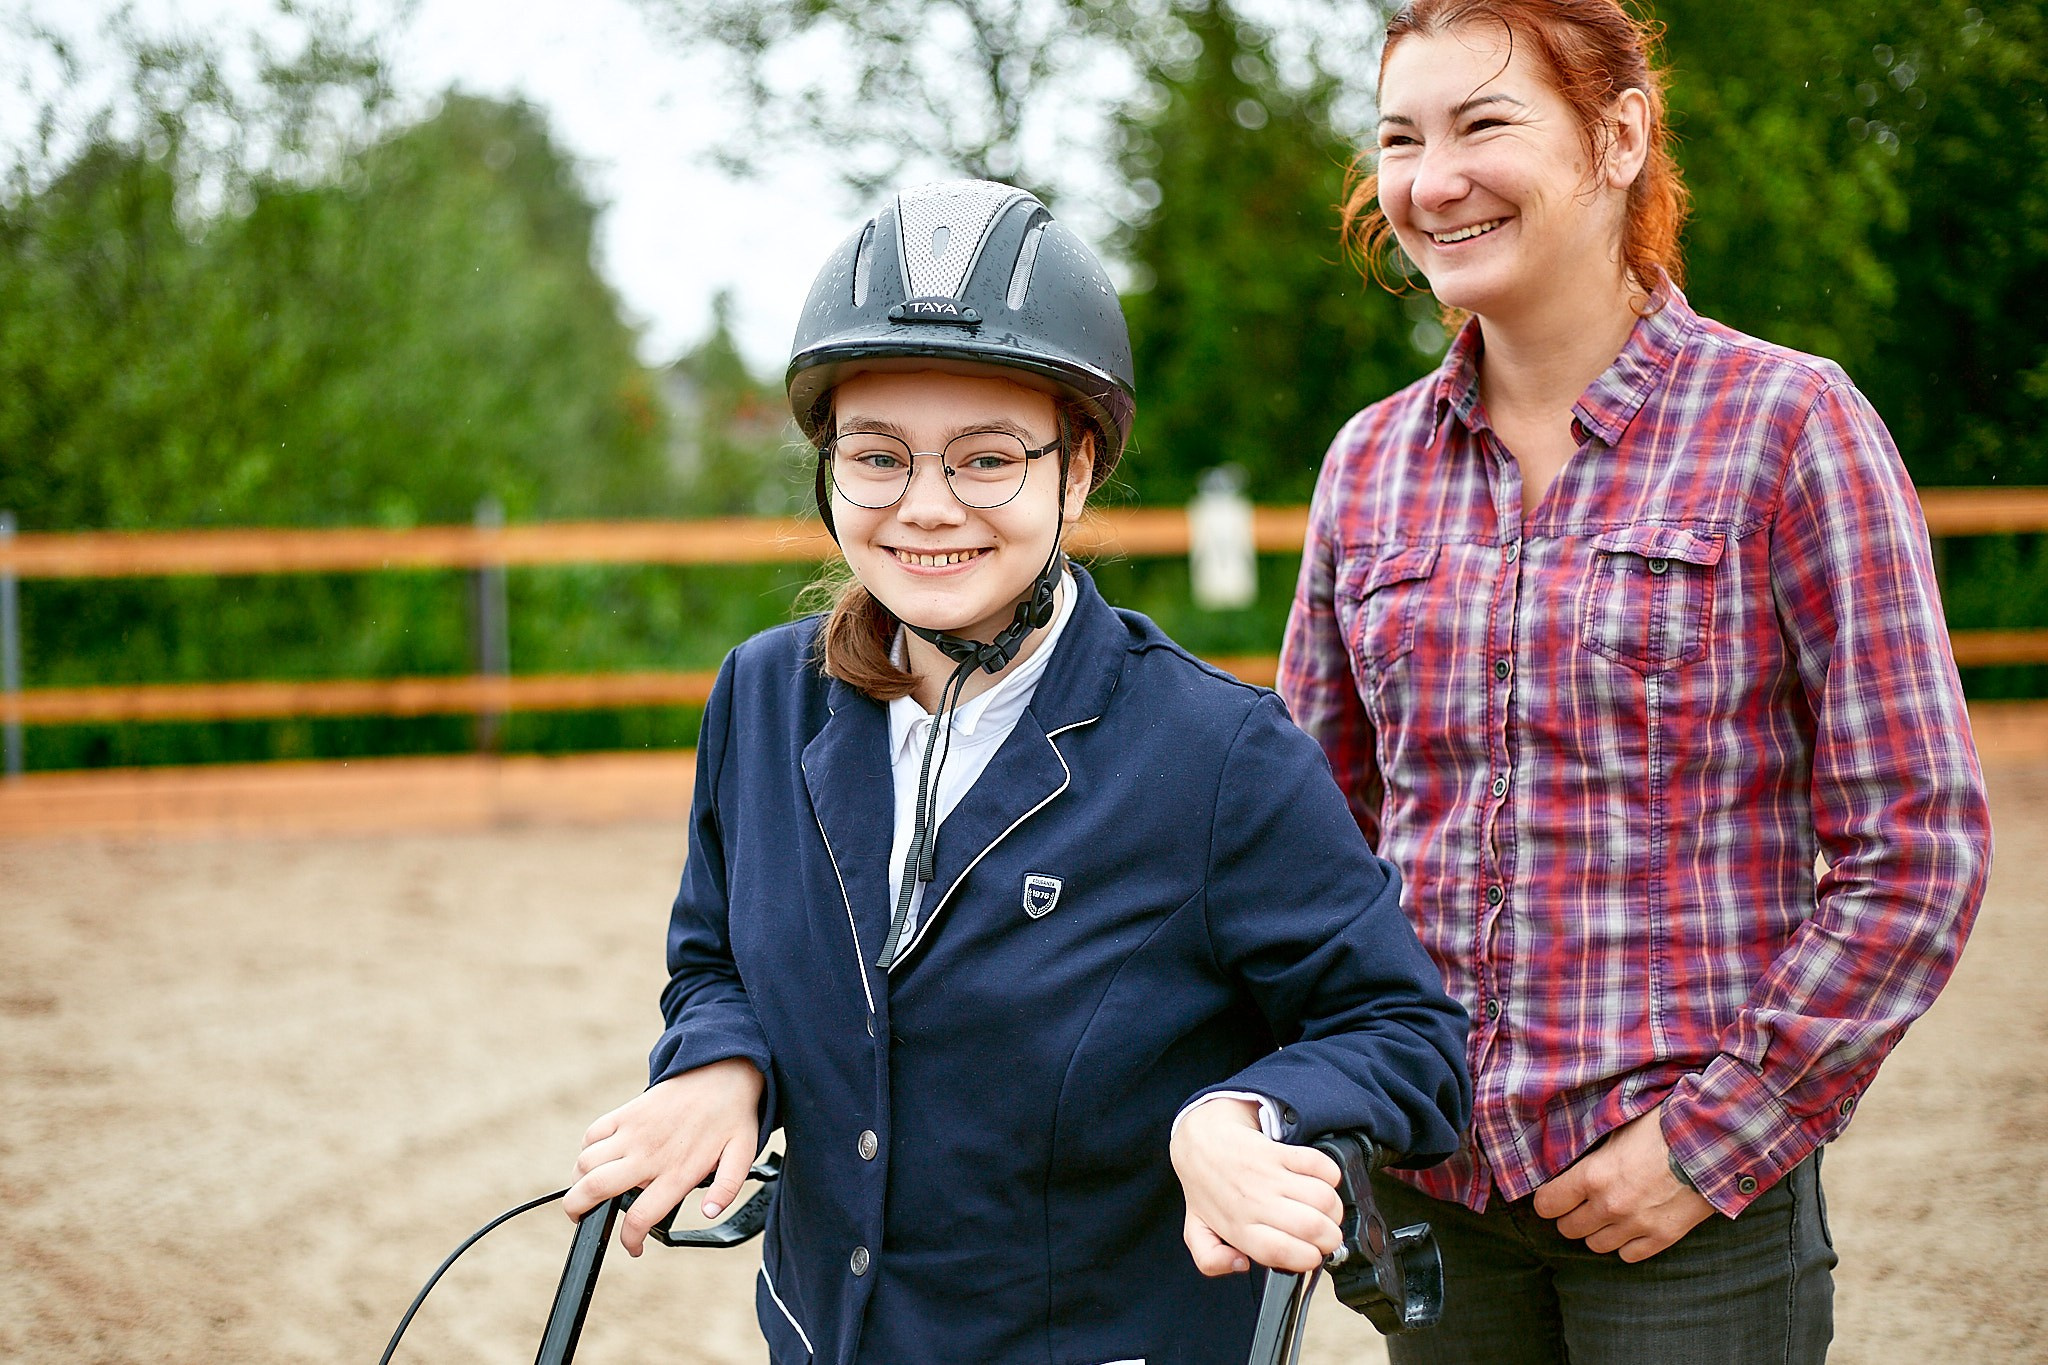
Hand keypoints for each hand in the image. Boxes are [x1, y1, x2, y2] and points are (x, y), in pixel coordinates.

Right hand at [565, 1057, 764, 1255]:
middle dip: (577, 1212)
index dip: (629, 1240)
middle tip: (582, 1219)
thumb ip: (727, 1189)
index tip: (632, 1246)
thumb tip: (708, 1213)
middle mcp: (649, 1154)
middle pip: (596, 1189)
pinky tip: (597, 1159)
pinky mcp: (627, 1112)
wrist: (721, 1071)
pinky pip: (592, 1134)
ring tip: (588, 1191)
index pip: (640, 1216)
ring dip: (580, 1181)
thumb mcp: (741, 1156)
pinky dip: (586, 1150)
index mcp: (677, 1171)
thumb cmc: (731, 1117)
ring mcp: (633, 1132)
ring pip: (586, 1163)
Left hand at [1170, 1098, 1343, 1275]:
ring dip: (1333, 1207)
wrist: (1199, 1140)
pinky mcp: (1277, 1150)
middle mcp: (1255, 1202)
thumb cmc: (1206, 1188)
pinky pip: (1318, 1164)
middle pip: (1312, 1227)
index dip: (1308, 1259)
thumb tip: (1241, 1264)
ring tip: (1325, 1210)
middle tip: (1325, 1234)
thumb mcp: (1196, 1232)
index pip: (1282, 1252)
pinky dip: (1329, 1175)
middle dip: (1330, 1237)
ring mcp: (1267, 1174)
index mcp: (1238, 1227)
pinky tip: (1320, 1181)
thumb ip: (1211, 1260)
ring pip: (1322, 1197)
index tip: (1312, 1255)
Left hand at [1531, 1108, 1713, 1261]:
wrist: (1713, 1142)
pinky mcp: (1663, 1237)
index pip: (1547, 1204)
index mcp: (1593, 1176)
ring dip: (1597, 1231)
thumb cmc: (1662, 1127)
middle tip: (1581, 1202)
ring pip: (1597, 1245)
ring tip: (1607, 1213)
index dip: (1547, 1199)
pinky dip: (1626, 1244)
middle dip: (1570, 1215)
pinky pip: (1629, 1255)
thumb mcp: (1617, 1128)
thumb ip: (1592, 1150)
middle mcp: (1610, 1206)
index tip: (1554, 1194)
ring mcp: (1637, 1225)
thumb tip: (1567, 1155)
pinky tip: (1631, 1225)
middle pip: (1569, 1228)